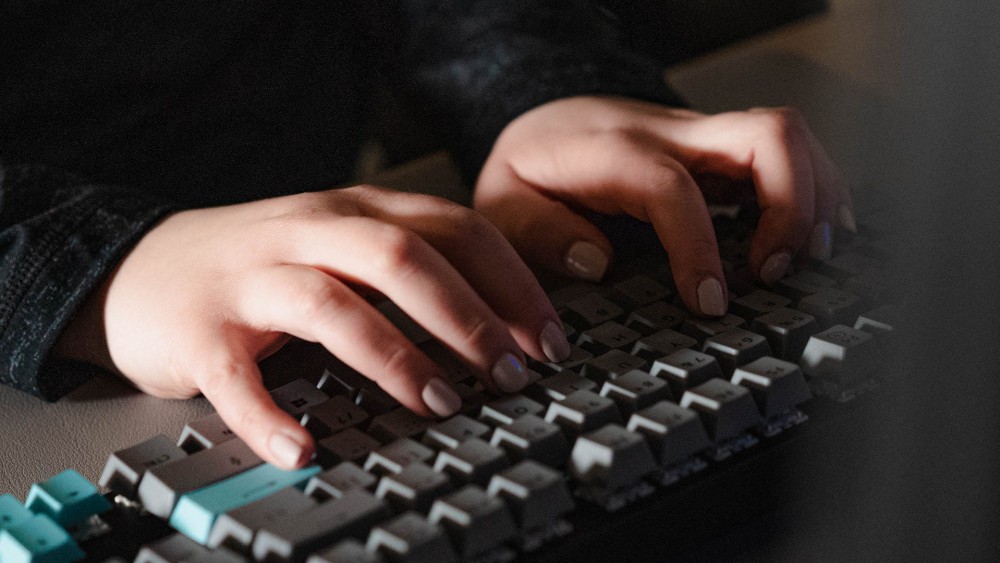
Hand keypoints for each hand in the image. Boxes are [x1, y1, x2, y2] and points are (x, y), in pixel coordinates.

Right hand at [54, 185, 568, 467]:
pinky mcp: (201, 333)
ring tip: (443, 404)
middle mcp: (308, 234)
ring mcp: (253, 281)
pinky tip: (305, 452)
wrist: (138, 266)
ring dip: (397, 359)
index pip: (453, 229)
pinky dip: (274, 419)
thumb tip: (503, 317)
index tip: (551, 339)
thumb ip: (408, 264)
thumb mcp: (338, 245)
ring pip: (335, 308)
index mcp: (354, 212)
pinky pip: (240, 379)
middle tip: (512, 374)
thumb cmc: (258, 264)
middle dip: (470, 318)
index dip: (513, 284)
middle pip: (403, 258)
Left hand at [474, 96, 853, 315]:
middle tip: (777, 272)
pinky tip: (816, 234)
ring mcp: (702, 138)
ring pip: (787, 137)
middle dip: (791, 207)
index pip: (673, 188)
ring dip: (815, 197)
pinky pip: (786, 153)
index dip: (699, 247)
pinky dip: (814, 190)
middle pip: (763, 136)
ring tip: (809, 259)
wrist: (544, 124)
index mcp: (613, 152)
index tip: (708, 302)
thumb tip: (597, 262)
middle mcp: (669, 136)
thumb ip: (540, 234)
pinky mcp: (720, 152)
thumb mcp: (503, 207)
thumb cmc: (528, 171)